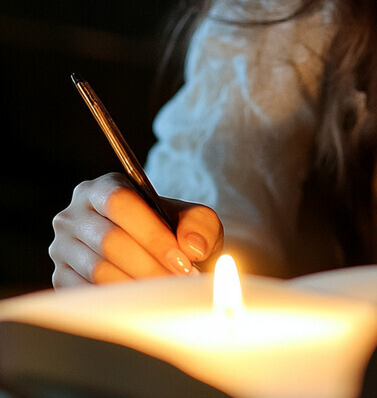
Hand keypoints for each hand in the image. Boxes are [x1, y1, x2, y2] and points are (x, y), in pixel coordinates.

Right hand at [49, 173, 223, 287]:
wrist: (159, 254)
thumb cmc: (174, 232)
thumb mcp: (194, 219)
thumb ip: (200, 225)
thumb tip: (192, 246)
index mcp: (104, 188)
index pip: (121, 203)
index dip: (152, 234)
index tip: (182, 261)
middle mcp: (75, 214)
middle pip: (109, 240)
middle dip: (150, 265)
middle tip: (178, 283)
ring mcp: (63, 248)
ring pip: (98, 270)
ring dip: (137, 286)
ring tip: (168, 293)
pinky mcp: (60, 278)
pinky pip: (87, 294)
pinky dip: (119, 302)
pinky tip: (145, 304)